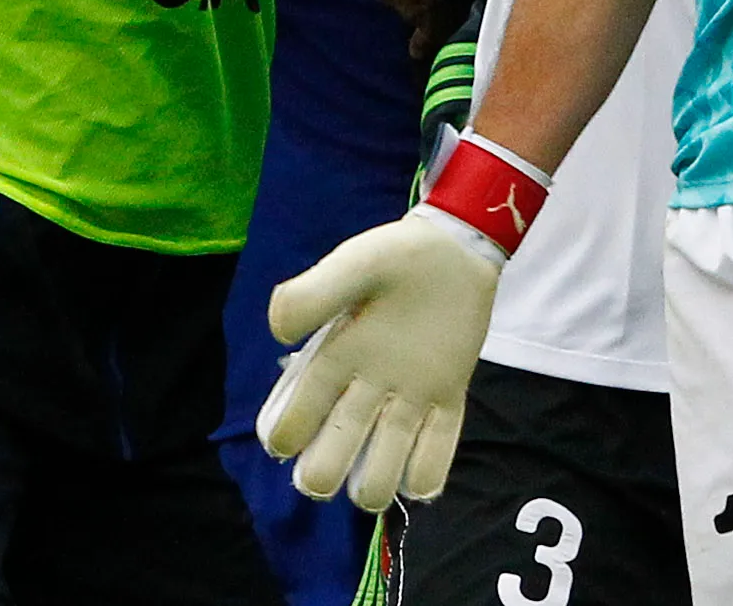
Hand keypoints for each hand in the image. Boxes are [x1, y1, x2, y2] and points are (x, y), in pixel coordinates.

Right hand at [258, 210, 501, 509]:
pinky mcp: (448, 396)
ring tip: (380, 471)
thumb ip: (311, 294)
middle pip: (332, 456)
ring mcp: (409, 397)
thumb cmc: (396, 256)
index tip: (286, 440)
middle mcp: (366, 388)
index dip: (284, 438)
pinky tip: (417, 471)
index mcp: (335, 359)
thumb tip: (278, 336)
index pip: (295, 419)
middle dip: (322, 475)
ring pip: (382, 467)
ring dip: (375, 483)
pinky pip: (436, 453)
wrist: (454, 248)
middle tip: (328, 470)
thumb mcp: (351, 266)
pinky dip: (425, 474)